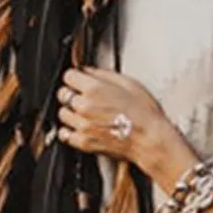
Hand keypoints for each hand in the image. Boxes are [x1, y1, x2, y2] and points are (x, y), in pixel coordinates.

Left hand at [56, 66, 191, 185]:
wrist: (149, 140)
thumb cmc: (144, 114)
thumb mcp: (129, 83)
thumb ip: (103, 74)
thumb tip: (88, 70)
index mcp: (94, 89)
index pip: (68, 76)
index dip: (75, 77)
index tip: (79, 80)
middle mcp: (85, 106)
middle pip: (63, 94)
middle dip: (72, 93)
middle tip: (83, 96)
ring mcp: (82, 125)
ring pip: (62, 113)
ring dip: (71, 111)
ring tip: (85, 113)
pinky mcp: (83, 142)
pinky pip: (64, 134)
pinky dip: (69, 130)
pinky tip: (80, 126)